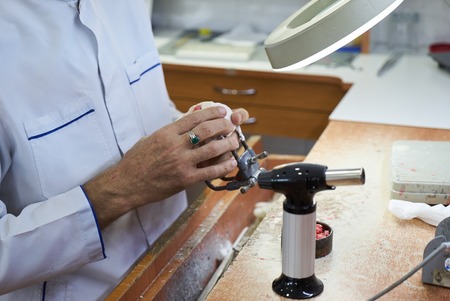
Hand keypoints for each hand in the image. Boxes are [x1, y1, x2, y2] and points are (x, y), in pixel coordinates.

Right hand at [83, 105, 247, 228]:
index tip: (222, 111)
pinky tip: (231, 163)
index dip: (212, 112)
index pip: (194, 117)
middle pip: (207, 130)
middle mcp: (175, 145)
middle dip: (223, 125)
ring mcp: (181, 162)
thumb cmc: (135, 162)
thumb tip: (183, 128)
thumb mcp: (149, 139)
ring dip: (227, 144)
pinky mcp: (185, 179)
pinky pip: (210, 171)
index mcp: (167, 133)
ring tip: (234, 141)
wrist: (126, 184)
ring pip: (212, 149)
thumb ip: (168, 133)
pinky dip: (223, 166)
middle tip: (231, 125)